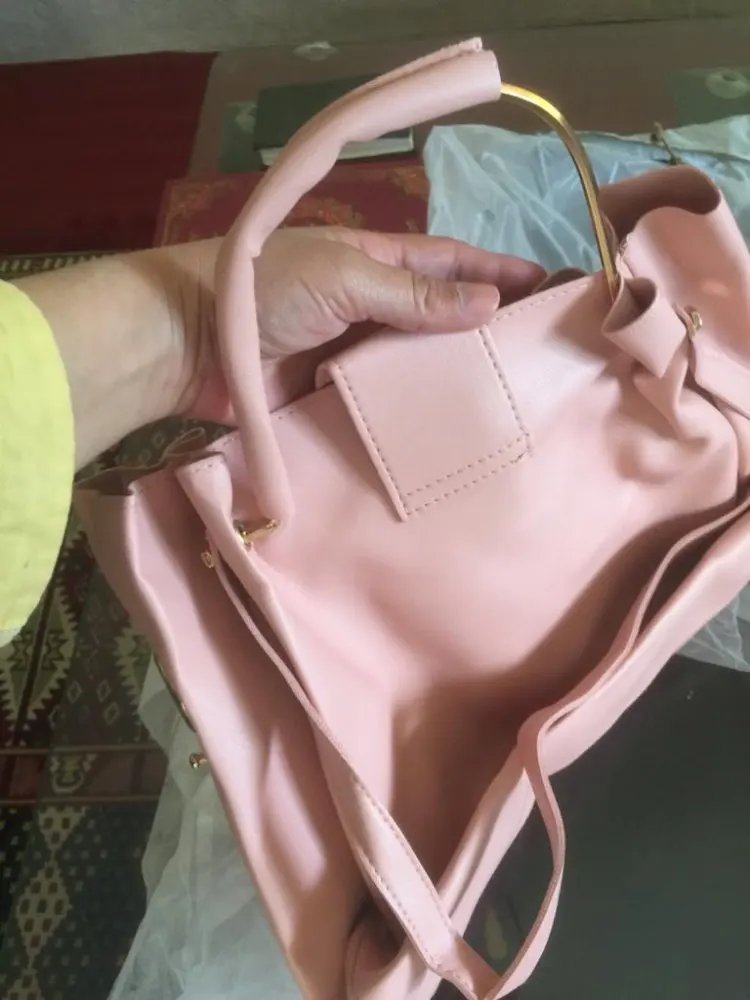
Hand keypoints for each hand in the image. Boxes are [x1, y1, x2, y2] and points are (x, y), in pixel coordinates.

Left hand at [177, 226, 543, 421]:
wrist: (192, 344)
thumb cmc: (267, 292)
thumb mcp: (346, 278)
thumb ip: (413, 295)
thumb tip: (489, 303)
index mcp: (377, 261)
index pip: (452, 263)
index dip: (499, 272)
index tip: (552, 288)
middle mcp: (373, 306)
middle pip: (442, 317)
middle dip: (488, 330)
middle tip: (543, 356)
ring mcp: (356, 353)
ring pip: (418, 365)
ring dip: (457, 378)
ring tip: (513, 399)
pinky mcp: (338, 395)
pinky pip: (386, 404)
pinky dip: (416, 414)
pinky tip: (453, 431)